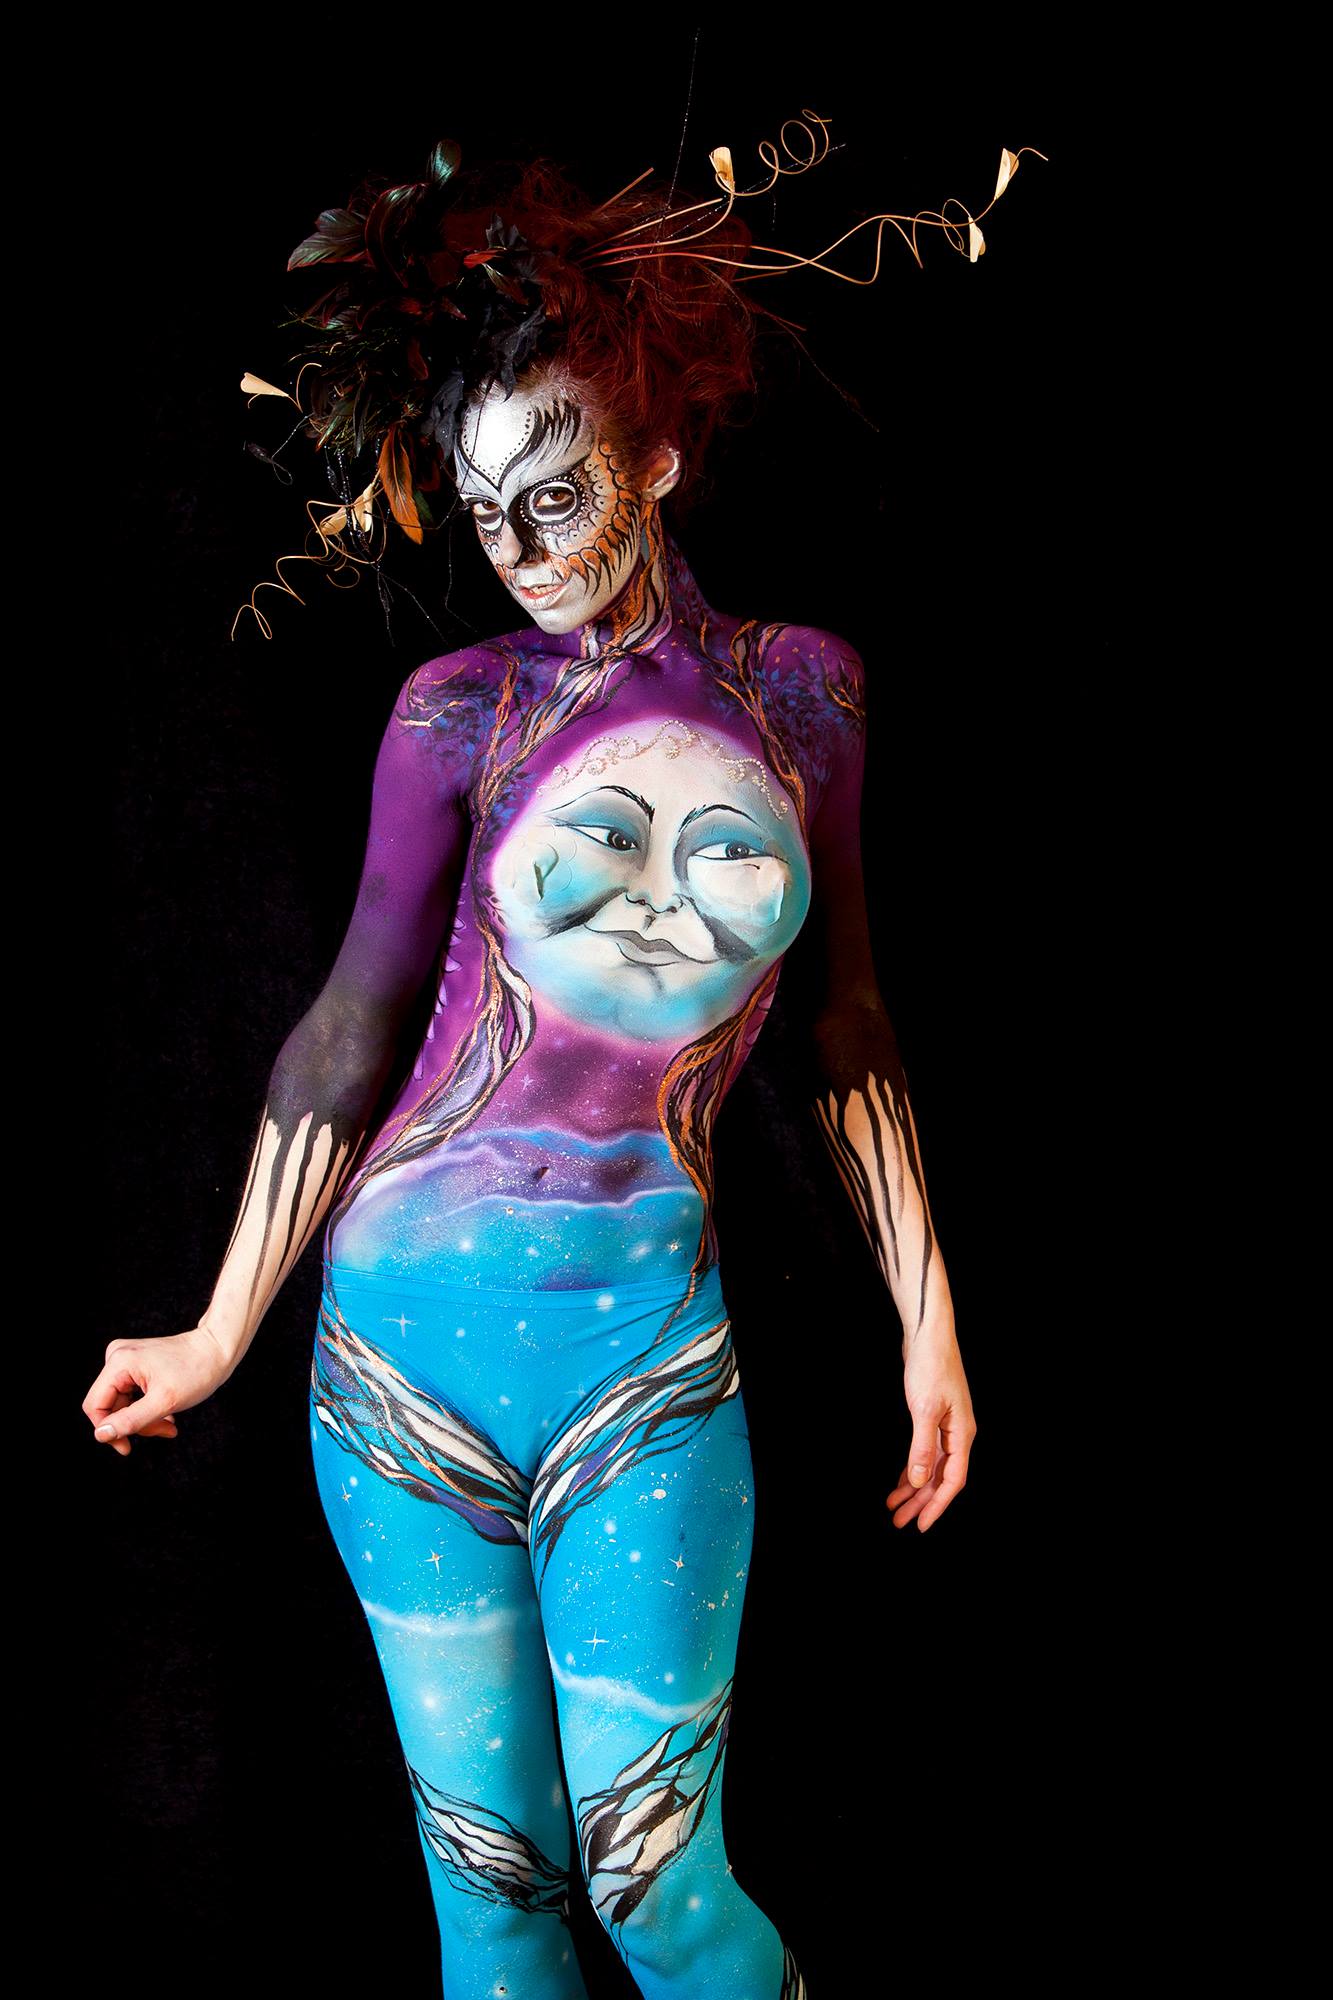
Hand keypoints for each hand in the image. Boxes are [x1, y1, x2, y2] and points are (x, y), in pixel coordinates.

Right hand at [82, 1325, 234, 1457]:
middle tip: (165, 1431)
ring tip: (170, 1425)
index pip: (95, 1405)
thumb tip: (101, 1434)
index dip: (107, 1430)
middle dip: (135, 1424)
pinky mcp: (136, 1365)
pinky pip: (132, 1396)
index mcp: (119, 1362)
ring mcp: (126, 1360)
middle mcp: (117, 1357)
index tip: (127, 1448)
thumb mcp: (164, 1402)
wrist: (218, 1349)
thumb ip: (130, 1420)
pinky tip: (168, 1415)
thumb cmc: (196, 1372)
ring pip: (123, 1404)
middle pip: (111, 1406)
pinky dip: (148, 1409)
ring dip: (145, 1419)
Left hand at [886, 1318, 975, 1531]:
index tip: (921, 1526)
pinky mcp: (934, 1418)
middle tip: (900, 1522)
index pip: (953, 1481)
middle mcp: (958, 1434)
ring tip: (894, 1507)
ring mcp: (947, 1426)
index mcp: (962, 1435)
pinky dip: (913, 1468)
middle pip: (941, 1478)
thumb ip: (922, 1447)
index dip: (937, 1505)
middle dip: (920, 1502)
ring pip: (932, 1467)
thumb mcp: (924, 1409)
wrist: (929, 1335)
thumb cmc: (931, 1366)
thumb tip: (920, 1480)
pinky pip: (926, 1453)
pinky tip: (901, 1480)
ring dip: (914, 1488)